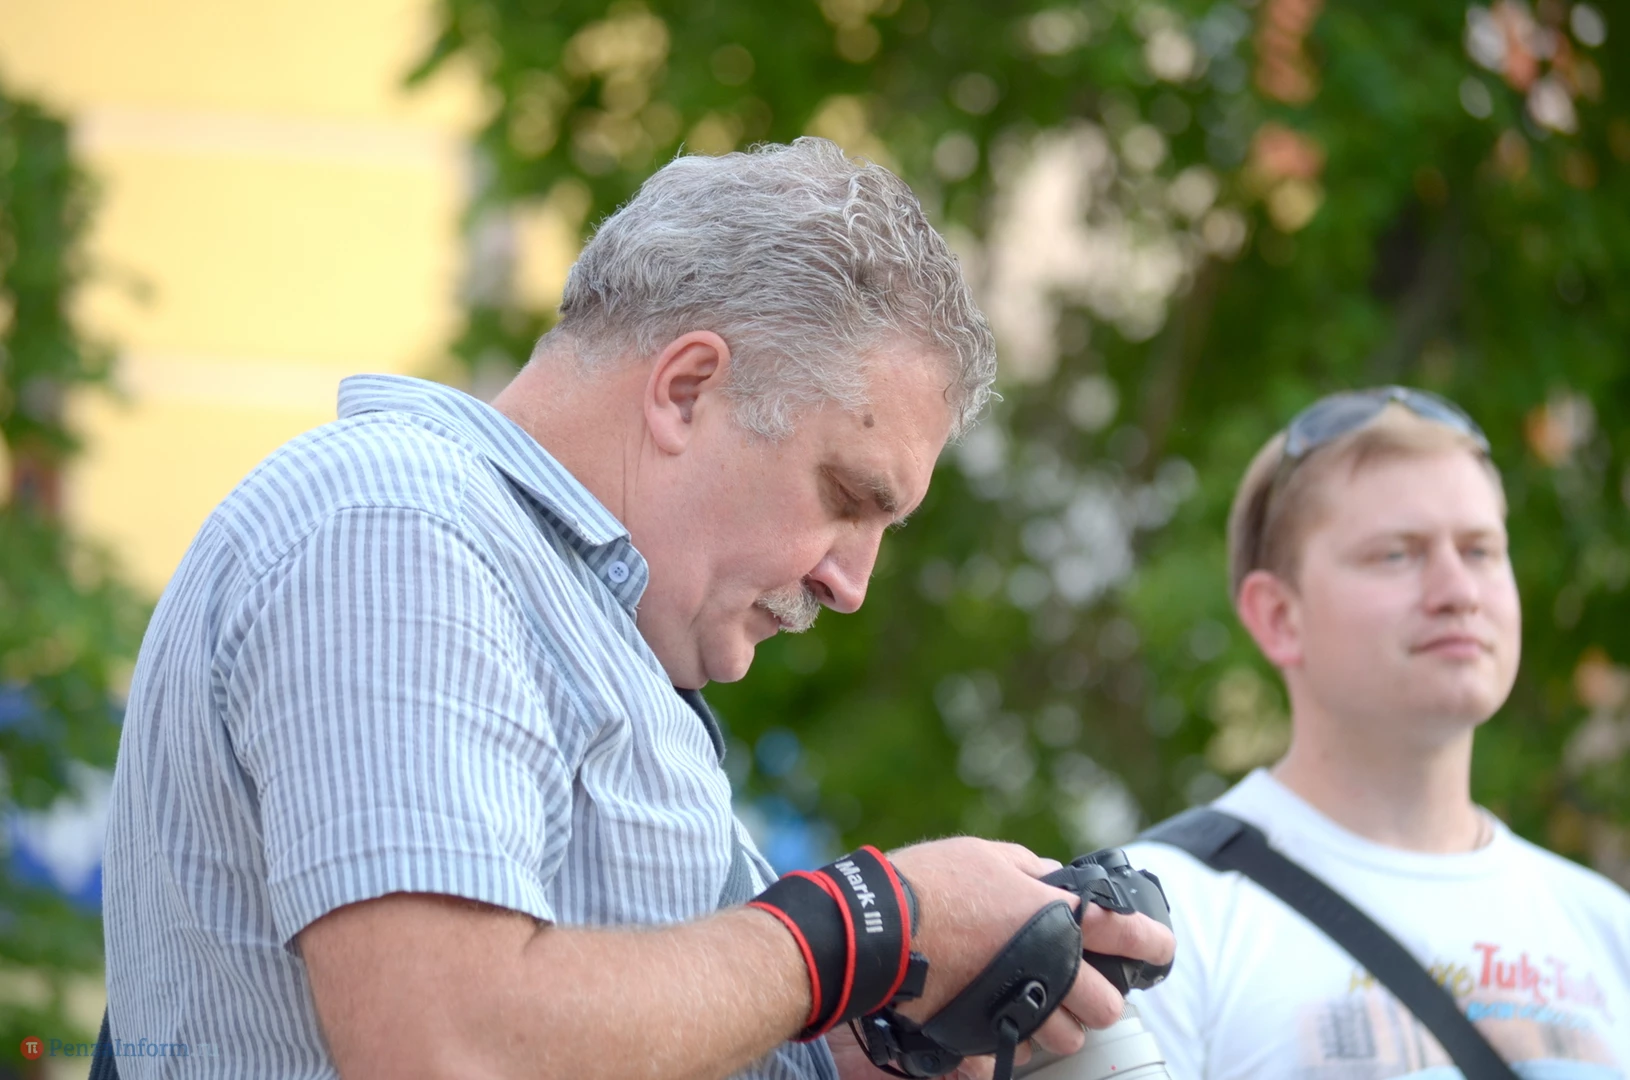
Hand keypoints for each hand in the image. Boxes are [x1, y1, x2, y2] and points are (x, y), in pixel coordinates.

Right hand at [887, 838, 1173, 1059]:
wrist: (879, 929)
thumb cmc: (932, 883)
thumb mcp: (990, 856)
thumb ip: (1033, 870)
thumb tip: (1056, 881)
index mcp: (1054, 913)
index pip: (1127, 932)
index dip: (1153, 943)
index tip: (1160, 950)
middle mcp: (1046, 964)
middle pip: (1108, 1005)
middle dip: (1102, 997)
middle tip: (1086, 984)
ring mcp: (1018, 1003)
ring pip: (1070, 1037)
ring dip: (1065, 1024)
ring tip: (1045, 1005)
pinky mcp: (988, 1029)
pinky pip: (1025, 1049)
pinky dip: (1023, 1037)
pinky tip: (1011, 1018)